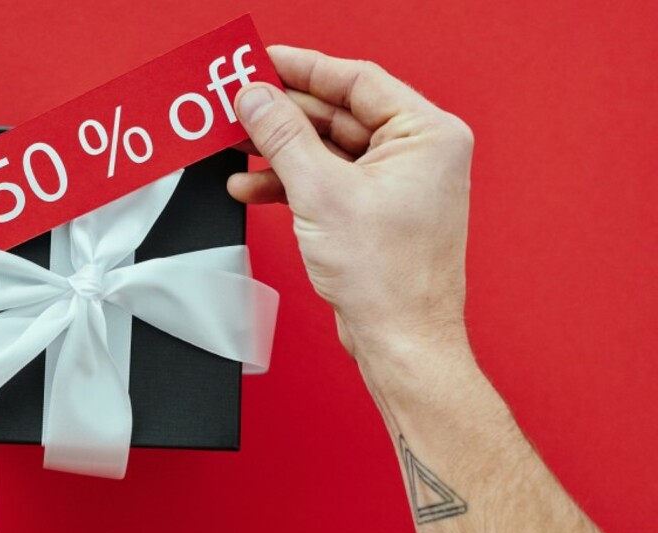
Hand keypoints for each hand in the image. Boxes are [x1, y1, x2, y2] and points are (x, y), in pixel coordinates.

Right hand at [230, 46, 474, 361]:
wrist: (399, 340)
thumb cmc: (389, 278)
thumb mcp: (321, 193)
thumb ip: (283, 137)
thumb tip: (256, 97)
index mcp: (427, 134)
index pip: (357, 80)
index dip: (304, 68)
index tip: (263, 61)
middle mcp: (418, 154)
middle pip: (338, 114)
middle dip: (284, 115)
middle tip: (239, 106)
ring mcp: (396, 183)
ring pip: (326, 149)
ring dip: (279, 152)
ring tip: (236, 148)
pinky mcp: (375, 211)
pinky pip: (327, 180)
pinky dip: (290, 183)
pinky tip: (252, 186)